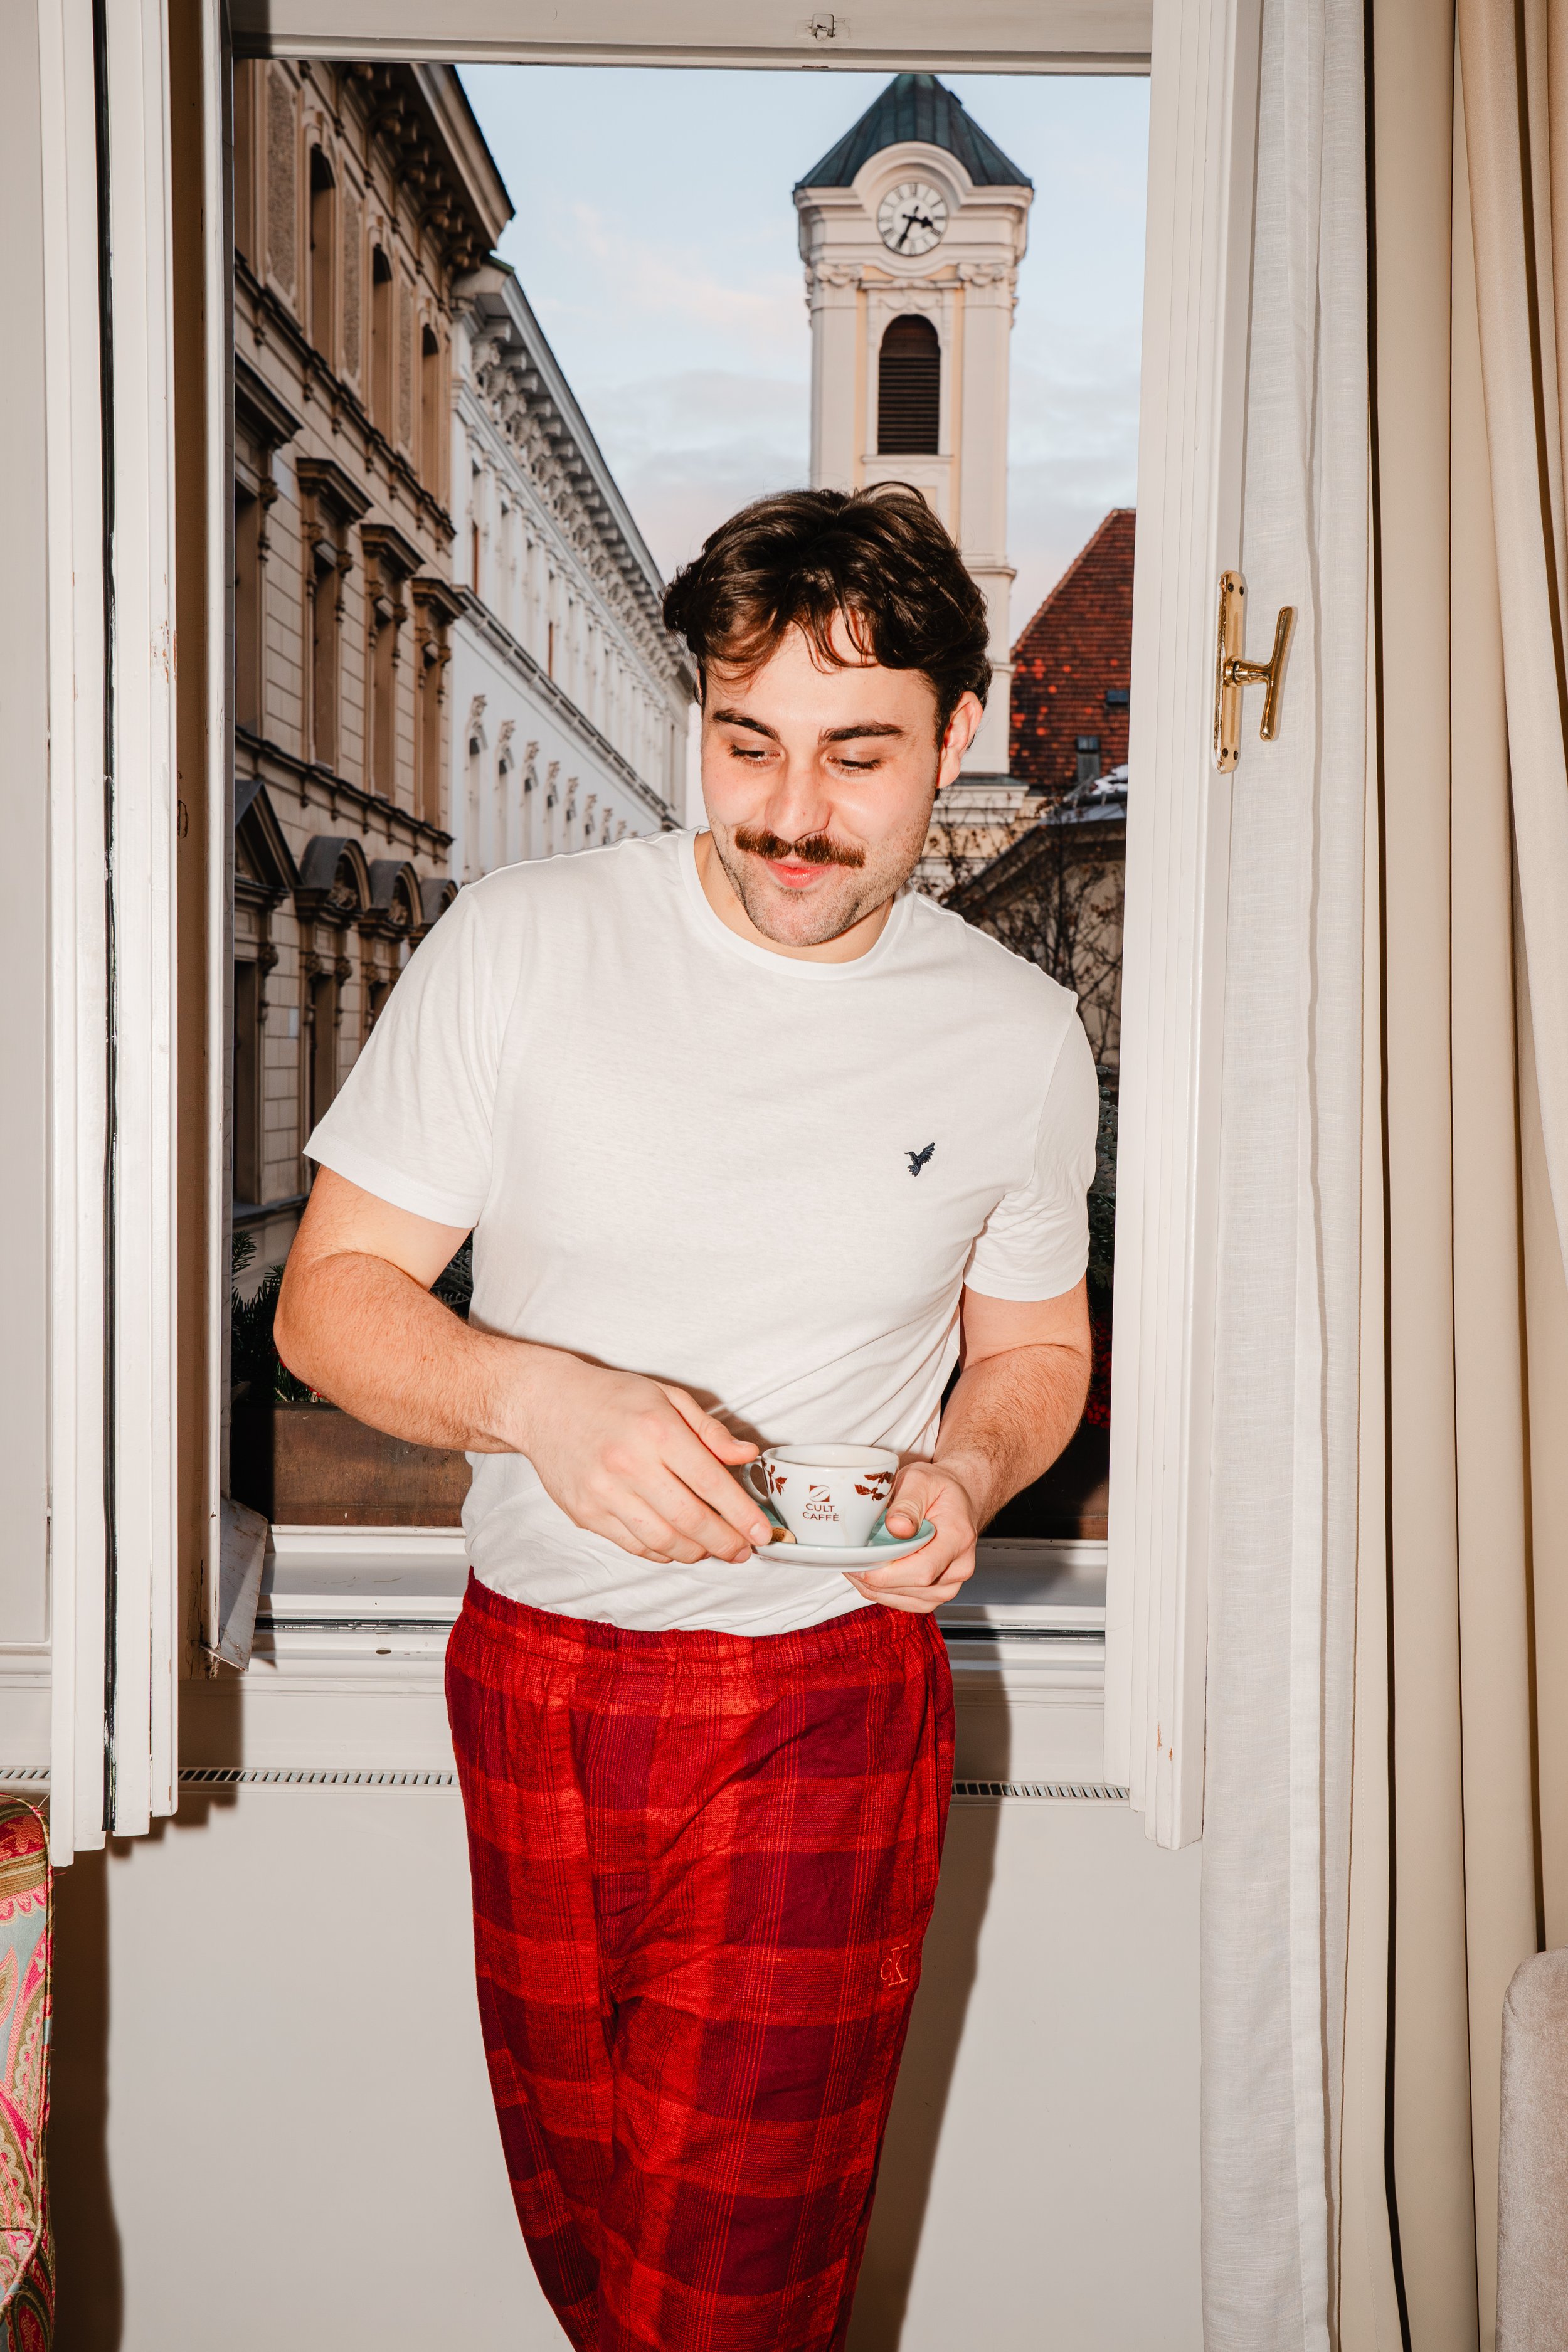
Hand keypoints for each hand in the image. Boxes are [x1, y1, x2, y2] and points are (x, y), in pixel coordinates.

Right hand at [511, 1353, 769, 1565]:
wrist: (545, 1403)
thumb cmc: (610, 1397)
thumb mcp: (667, 1397)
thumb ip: (709, 1430)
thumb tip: (746, 1456)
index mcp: (657, 1431)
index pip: (711, 1484)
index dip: (743, 1515)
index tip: (763, 1533)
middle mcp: (630, 1465)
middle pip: (691, 1521)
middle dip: (725, 1543)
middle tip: (743, 1550)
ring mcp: (604, 1494)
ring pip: (663, 1542)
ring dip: (696, 1553)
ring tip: (713, 1549)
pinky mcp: (586, 1514)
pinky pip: (634, 1545)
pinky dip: (662, 1552)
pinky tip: (677, 1546)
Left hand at [843, 1459, 978, 1614]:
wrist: (957, 1501)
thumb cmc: (938, 1489)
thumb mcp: (921, 1480)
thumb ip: (908, 1503)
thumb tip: (897, 1528)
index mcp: (958, 1538)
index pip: (922, 1570)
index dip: (886, 1573)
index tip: (858, 1562)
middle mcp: (958, 1567)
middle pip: (910, 1587)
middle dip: (873, 1577)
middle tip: (847, 1558)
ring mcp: (948, 1585)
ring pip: (902, 1599)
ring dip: (873, 1585)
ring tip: (856, 1561)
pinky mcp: (935, 1593)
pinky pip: (902, 1601)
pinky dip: (880, 1590)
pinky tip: (869, 1571)